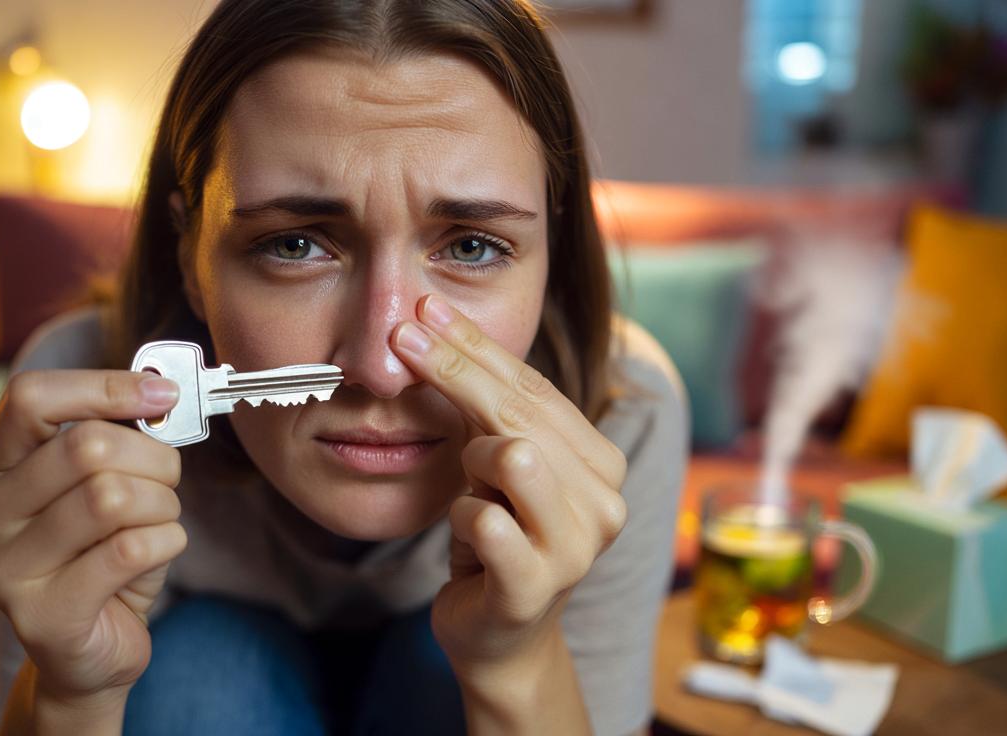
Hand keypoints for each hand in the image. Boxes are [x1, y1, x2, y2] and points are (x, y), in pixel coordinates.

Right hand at [0, 370, 187, 708]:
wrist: (94, 654)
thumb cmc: (106, 556)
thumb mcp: (107, 482)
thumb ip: (117, 434)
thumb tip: (159, 389)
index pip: (30, 398)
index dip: (104, 387)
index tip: (162, 396)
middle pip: (85, 447)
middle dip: (152, 458)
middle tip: (167, 482)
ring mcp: (5, 571)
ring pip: (112, 496)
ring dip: (162, 505)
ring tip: (159, 524)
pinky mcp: (42, 617)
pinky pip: (130, 549)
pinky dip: (168, 541)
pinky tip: (160, 552)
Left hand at [390, 294, 627, 681]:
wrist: (497, 637)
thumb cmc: (494, 539)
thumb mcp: (491, 463)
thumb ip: (483, 402)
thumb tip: (432, 318)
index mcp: (601, 463)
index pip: (535, 387)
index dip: (477, 344)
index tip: (425, 308)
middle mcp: (604, 501)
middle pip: (521, 413)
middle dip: (455, 369)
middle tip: (402, 338)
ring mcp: (576, 548)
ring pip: (511, 457)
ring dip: (471, 467)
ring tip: (471, 493)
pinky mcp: (534, 586)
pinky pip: (481, 520)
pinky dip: (460, 519)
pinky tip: (467, 539)